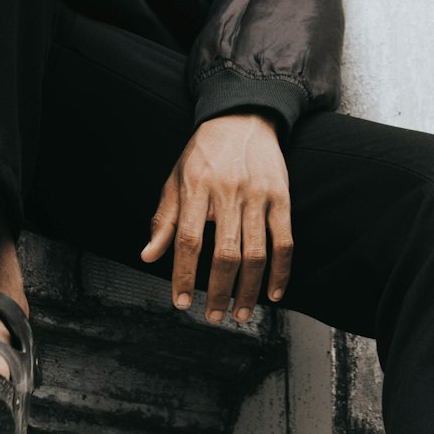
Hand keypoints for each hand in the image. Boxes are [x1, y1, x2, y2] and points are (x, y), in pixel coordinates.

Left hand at [140, 112, 293, 322]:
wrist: (242, 118)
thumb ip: (165, 220)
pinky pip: (284, 242)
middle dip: (219, 292)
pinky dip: (281, 272)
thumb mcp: (175, 178)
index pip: (189, 240)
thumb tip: (149, 256)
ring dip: (249, 291)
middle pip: (225, 253)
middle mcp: (228, 192)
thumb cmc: (204, 154)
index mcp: (196, 187)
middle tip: (214, 316)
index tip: (181, 302)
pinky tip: (273, 294)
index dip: (184, 275)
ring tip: (240, 314)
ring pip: (257, 254)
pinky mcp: (282, 197)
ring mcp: (258, 195)